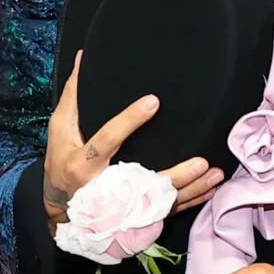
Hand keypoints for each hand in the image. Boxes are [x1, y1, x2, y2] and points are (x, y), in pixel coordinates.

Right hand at [43, 51, 220, 228]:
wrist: (61, 211)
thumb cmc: (61, 164)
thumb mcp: (60, 131)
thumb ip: (73, 96)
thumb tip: (83, 59)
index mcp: (83, 164)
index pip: (107, 139)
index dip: (128, 121)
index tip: (153, 101)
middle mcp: (104, 187)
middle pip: (143, 181)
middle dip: (174, 174)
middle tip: (201, 161)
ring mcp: (121, 204)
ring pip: (159, 199)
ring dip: (190, 188)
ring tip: (213, 174)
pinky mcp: (134, 214)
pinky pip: (165, 209)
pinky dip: (190, 201)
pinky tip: (209, 190)